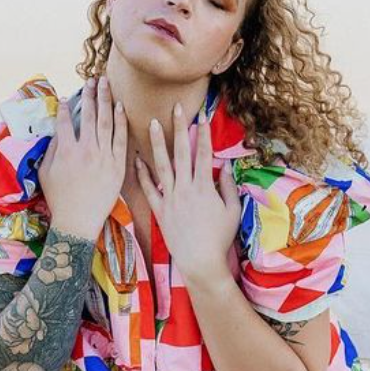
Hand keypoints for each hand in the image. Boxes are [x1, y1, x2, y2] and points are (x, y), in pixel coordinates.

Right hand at [38, 76, 127, 241]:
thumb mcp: (46, 173)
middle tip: (91, 80)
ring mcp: (104, 157)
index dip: (65, 107)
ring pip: (106, 122)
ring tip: (106, 83)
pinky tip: (120, 107)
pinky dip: (121, 121)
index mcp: (66, 151)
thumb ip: (51, 148)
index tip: (67, 98)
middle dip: (90, 94)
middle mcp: (86, 151)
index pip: (66, 121)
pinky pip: (121, 139)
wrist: (79, 221)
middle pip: (89, 115)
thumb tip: (58, 130)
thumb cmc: (59, 199)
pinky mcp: (118, 166)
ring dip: (106, 100)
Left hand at [136, 101, 243, 282]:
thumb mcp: (232, 212)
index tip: (202, 116)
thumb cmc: (220, 239)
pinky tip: (137, 159)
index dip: (204, 134)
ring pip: (162, 165)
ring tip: (152, 124)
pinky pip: (149, 189)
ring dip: (157, 143)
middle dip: (180, 128)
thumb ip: (229, 188)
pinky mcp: (160, 210)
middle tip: (176, 108)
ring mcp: (170, 199)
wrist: (200, 262)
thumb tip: (227, 168)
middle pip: (182, 153)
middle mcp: (185, 188)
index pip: (205, 154)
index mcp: (205, 187)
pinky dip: (142, 174)